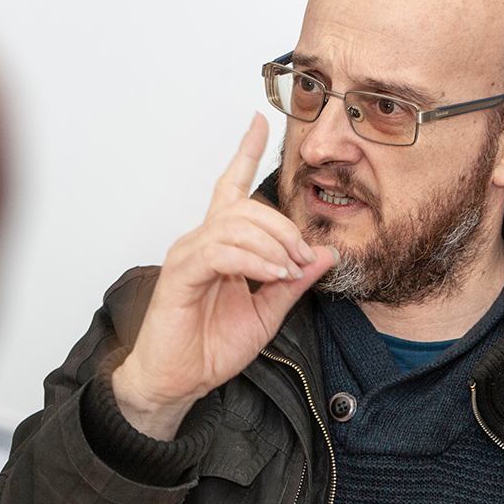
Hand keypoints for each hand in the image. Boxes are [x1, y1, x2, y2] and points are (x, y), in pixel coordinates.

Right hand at [112, 114, 335, 437]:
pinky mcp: (181, 274)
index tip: (258, 122)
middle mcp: (201, 241)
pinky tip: (270, 273)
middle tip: (305, 257)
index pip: (231, 187)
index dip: (244, 153)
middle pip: (246, 206)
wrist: (178, 381)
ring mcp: (188, 255)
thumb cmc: (211, 347)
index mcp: (221, 245)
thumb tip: (325, 255)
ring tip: (289, 270)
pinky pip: (220, 251)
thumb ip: (293, 283)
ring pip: (235, 224)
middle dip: (284, 226)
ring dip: (273, 244)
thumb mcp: (267, 312)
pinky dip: (252, 259)